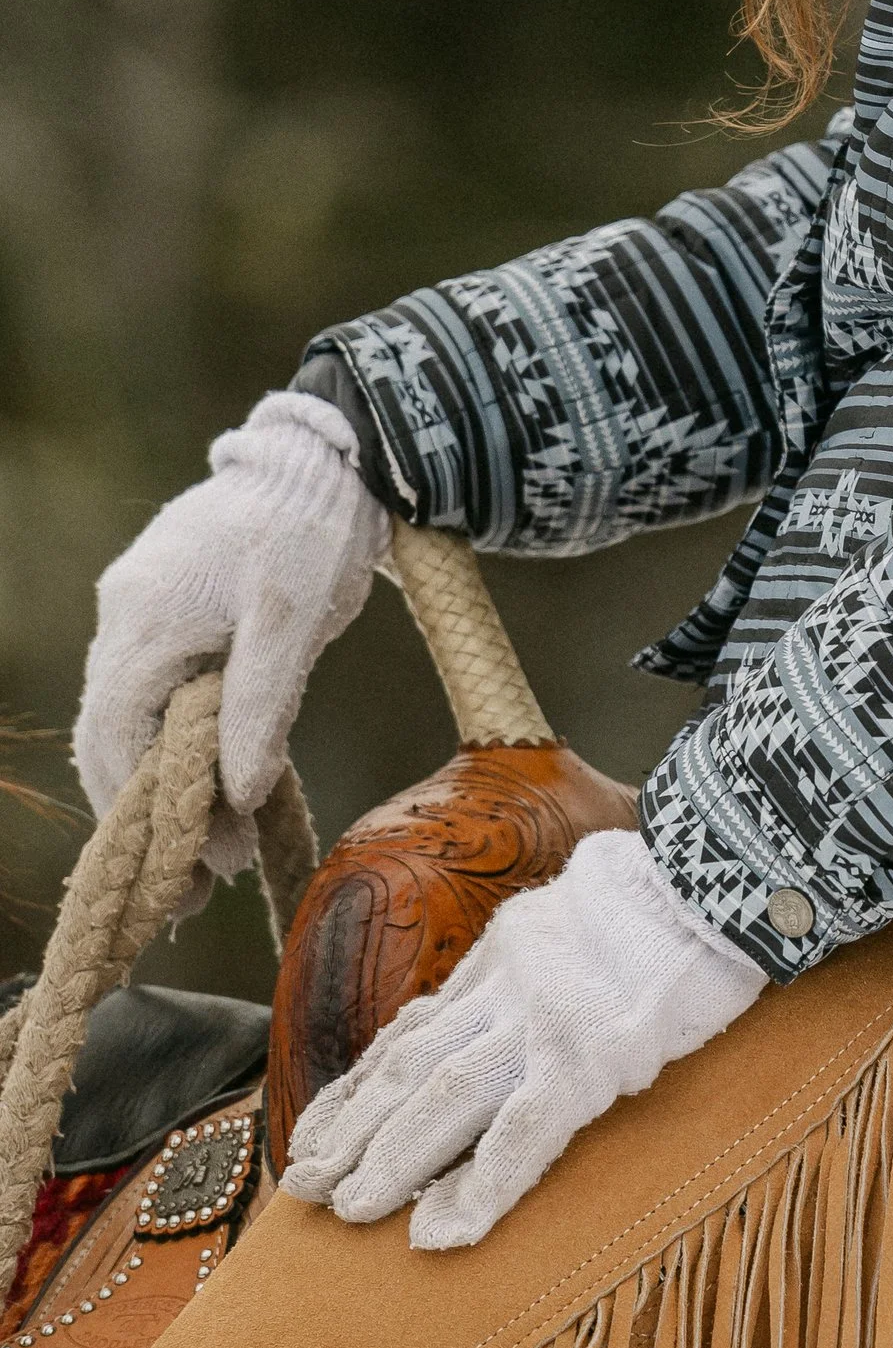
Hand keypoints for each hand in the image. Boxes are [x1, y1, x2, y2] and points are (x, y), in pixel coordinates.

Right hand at [75, 390, 388, 882]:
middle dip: (148, 815)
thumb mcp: (295, 620)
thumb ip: (262, 706)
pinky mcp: (166, 609)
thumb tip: (234, 795)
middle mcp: (123, 616)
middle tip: (197, 889)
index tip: (198, 872)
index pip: (115, 737)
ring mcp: (139, 609)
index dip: (148, 811)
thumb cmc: (311, 530)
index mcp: (144, 618)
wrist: (326, 458)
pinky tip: (210, 785)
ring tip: (210, 855)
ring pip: (129, 719)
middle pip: (111, 738)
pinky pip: (152, 691)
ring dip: (162, 785)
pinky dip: (173, 744)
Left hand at [281, 828, 763, 1246]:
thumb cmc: (673, 895)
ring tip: (349, 1210)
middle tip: (303, 1185)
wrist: (725, 866)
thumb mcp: (579, 910)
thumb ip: (535, 953)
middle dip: (354, 1129)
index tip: (317, 1130)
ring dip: (392, 1157)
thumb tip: (505, 995)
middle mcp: (508, 984)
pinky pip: (522, 1131)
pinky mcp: (591, 1054)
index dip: (359, 1086)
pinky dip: (480, 1185)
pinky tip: (445, 1230)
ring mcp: (545, 1018)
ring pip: (444, 1095)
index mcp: (505, 952)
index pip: (412, 1029)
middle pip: (410, 1065)